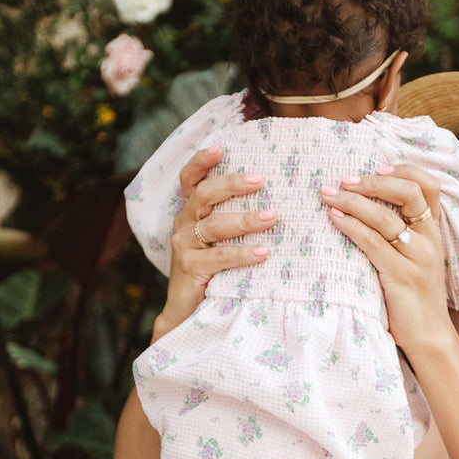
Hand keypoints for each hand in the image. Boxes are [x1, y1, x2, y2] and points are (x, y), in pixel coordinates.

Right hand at [151, 145, 277, 341]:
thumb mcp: (217, 241)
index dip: (201, 161)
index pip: (189, 179)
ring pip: (214, 225)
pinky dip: (242, 253)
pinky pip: (219, 257)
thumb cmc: (211, 271)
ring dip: (246, 219)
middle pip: (204, 194)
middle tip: (261, 179)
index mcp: (190, 212)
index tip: (220, 147)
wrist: (185, 310)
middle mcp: (183, 224)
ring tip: (273, 217)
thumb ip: (231, 219)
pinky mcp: (189, 268)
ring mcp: (184, 246)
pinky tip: (263, 252)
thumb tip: (275, 200)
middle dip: (232, 184)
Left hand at [319, 164, 452, 355]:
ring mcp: (417, 257)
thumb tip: (365, 207)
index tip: (377, 165)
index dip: (404, 169)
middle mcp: (429, 240)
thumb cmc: (414, 297)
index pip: (429, 185)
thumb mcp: (414, 259)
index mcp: (434, 231)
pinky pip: (373, 243)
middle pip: (410, 192)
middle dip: (374, 181)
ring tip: (327, 194)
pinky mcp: (401, 276)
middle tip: (344, 179)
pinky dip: (351, 226)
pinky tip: (334, 218)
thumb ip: (401, 235)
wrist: (429, 336)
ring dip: (353, 201)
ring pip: (385, 217)